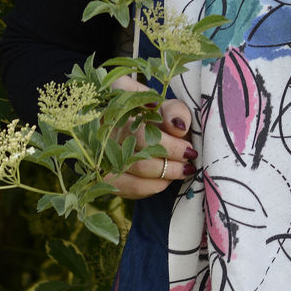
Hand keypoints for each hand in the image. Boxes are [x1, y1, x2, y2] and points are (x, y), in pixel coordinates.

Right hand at [106, 74, 195, 199]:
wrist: (127, 116)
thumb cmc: (149, 108)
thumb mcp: (162, 102)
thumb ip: (174, 110)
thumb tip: (179, 128)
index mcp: (116, 108)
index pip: (141, 135)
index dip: (170, 146)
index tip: (189, 148)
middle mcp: (101, 135)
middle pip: (140, 162)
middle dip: (171, 165)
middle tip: (189, 161)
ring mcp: (101, 158)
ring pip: (136, 179)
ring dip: (165, 177)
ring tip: (183, 170)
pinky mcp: (106, 177)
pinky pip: (131, 189)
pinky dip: (154, 186)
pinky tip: (166, 178)